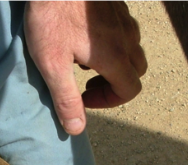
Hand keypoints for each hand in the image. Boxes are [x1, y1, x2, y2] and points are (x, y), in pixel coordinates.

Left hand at [25, 1, 146, 134]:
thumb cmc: (51, 15)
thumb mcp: (52, 63)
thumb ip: (66, 99)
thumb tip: (76, 129)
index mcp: (114, 57)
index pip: (130, 90)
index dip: (109, 101)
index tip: (84, 97)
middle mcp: (125, 38)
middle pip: (136, 71)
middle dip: (114, 84)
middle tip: (86, 82)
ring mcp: (123, 19)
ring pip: (133, 49)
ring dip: (115, 62)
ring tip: (85, 58)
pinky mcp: (116, 4)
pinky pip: (125, 29)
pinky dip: (113, 41)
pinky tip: (86, 34)